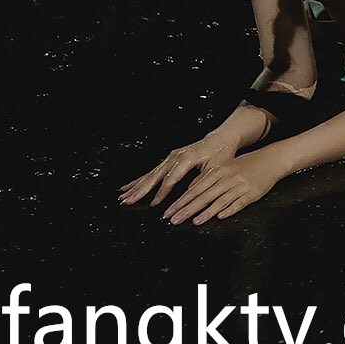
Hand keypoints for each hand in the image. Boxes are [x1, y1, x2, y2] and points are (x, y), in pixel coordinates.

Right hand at [119, 136, 235, 207]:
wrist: (221, 138)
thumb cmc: (221, 153)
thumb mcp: (216, 168)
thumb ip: (202, 180)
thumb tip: (190, 196)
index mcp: (186, 158)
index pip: (171, 179)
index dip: (162, 193)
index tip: (155, 204)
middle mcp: (175, 156)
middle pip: (154, 176)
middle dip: (140, 190)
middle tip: (127, 201)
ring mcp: (171, 157)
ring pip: (150, 174)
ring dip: (136, 186)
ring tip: (123, 196)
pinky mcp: (169, 159)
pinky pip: (152, 171)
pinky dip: (139, 180)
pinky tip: (129, 186)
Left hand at [161, 150, 287, 223]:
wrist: (272, 159)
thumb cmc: (247, 164)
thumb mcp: (225, 166)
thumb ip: (208, 178)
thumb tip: (190, 191)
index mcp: (219, 171)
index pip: (196, 188)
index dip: (182, 201)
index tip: (169, 211)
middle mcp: (228, 178)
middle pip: (204, 196)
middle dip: (187, 209)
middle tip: (174, 220)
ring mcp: (240, 186)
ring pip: (220, 201)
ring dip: (206, 212)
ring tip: (193, 221)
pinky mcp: (252, 193)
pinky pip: (238, 203)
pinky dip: (229, 210)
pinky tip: (219, 217)